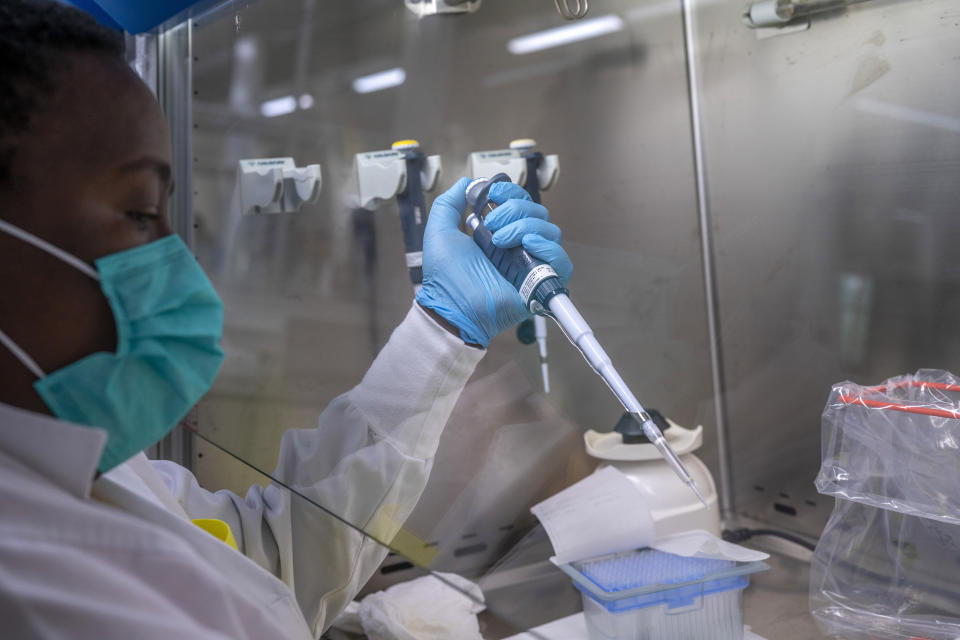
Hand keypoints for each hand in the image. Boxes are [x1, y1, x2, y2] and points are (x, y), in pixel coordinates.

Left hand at [415, 178, 572, 347]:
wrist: (452, 307)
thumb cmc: (444, 277)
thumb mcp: (439, 230)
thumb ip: (448, 203)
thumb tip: (467, 184)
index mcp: (499, 234)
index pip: (521, 204)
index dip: (511, 194)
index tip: (493, 195)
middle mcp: (519, 247)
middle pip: (538, 213)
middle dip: (514, 211)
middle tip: (492, 227)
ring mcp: (531, 264)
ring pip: (550, 231)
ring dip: (525, 227)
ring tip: (501, 242)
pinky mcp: (541, 283)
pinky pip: (562, 259)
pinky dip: (547, 247)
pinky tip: (527, 246)